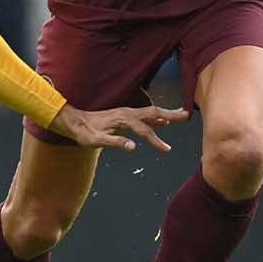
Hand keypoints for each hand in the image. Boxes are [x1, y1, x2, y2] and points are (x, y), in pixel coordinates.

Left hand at [46, 103, 188, 151]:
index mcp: (122, 119)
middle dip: (170, 115)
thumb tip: (133, 147)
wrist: (74, 122)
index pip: (144, 130)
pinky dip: (156, 117)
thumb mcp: (96, 141)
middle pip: (153, 113)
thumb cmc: (84, 133)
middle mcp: (127, 113)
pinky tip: (162, 122)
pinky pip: (145, 115)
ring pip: (150, 112)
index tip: (167, 149)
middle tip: (187, 115)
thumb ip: (114, 142)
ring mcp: (126, 113)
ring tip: (181, 115)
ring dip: (166, 114)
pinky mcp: (125, 116)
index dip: (156, 140)